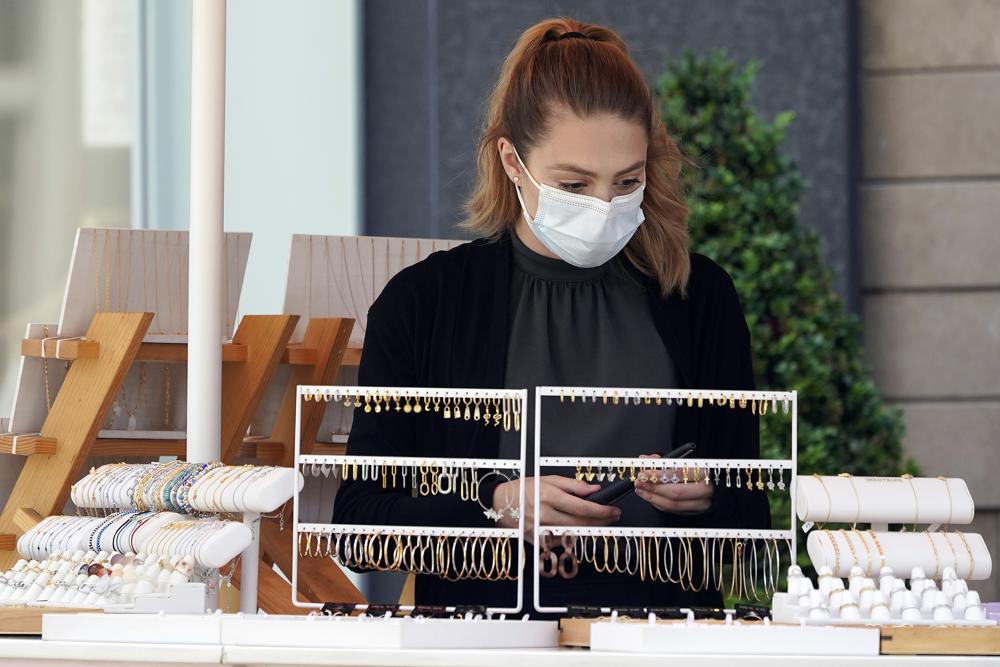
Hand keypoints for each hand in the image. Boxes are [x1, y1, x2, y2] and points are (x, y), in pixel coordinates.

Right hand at [493, 475, 620, 542]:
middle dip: (601, 521)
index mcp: (548, 496)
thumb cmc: (525, 489)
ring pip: (574, 534)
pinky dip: (573, 534)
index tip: (614, 510)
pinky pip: (563, 541)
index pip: (583, 507)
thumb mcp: (549, 480)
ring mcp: (541, 530)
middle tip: (612, 516)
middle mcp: (545, 515)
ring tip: (597, 521)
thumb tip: (595, 490)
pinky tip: (576, 527)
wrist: (502, 503)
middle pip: (582, 523)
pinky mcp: (538, 541)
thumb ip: (574, 485)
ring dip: (590, 528)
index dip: (602, 511)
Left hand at [633, 454, 712, 513]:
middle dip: (653, 488)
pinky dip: (658, 503)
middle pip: (675, 493)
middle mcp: (705, 491)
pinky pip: (672, 511)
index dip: (658, 474)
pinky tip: (649, 497)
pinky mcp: (694, 513)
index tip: (644, 473)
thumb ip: (664, 461)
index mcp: (704, 473)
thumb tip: (645, 459)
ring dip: (652, 497)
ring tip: (640, 490)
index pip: (679, 474)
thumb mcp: (683, 461)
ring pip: (673, 505)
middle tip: (639, 483)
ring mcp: (700, 504)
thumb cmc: (697, 471)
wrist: (714, 485)